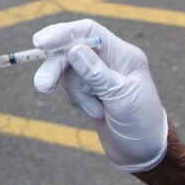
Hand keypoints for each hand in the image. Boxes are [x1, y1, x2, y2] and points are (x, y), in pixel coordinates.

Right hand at [32, 19, 167, 171]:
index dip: (63, 33)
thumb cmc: (141, 123)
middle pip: (70, 51)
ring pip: (67, 72)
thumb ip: (96, 73)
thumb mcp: (121, 97)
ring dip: (76, 94)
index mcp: (123, 54)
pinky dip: (77, 101)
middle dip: (56, 69)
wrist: (142, 153)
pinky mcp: (89, 90)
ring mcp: (97, 75)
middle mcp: (109, 60)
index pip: (89, 31)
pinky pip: (70, 88)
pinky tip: (96, 112)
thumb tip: (73, 50)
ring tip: (95, 111)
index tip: (41, 43)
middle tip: (43, 88)